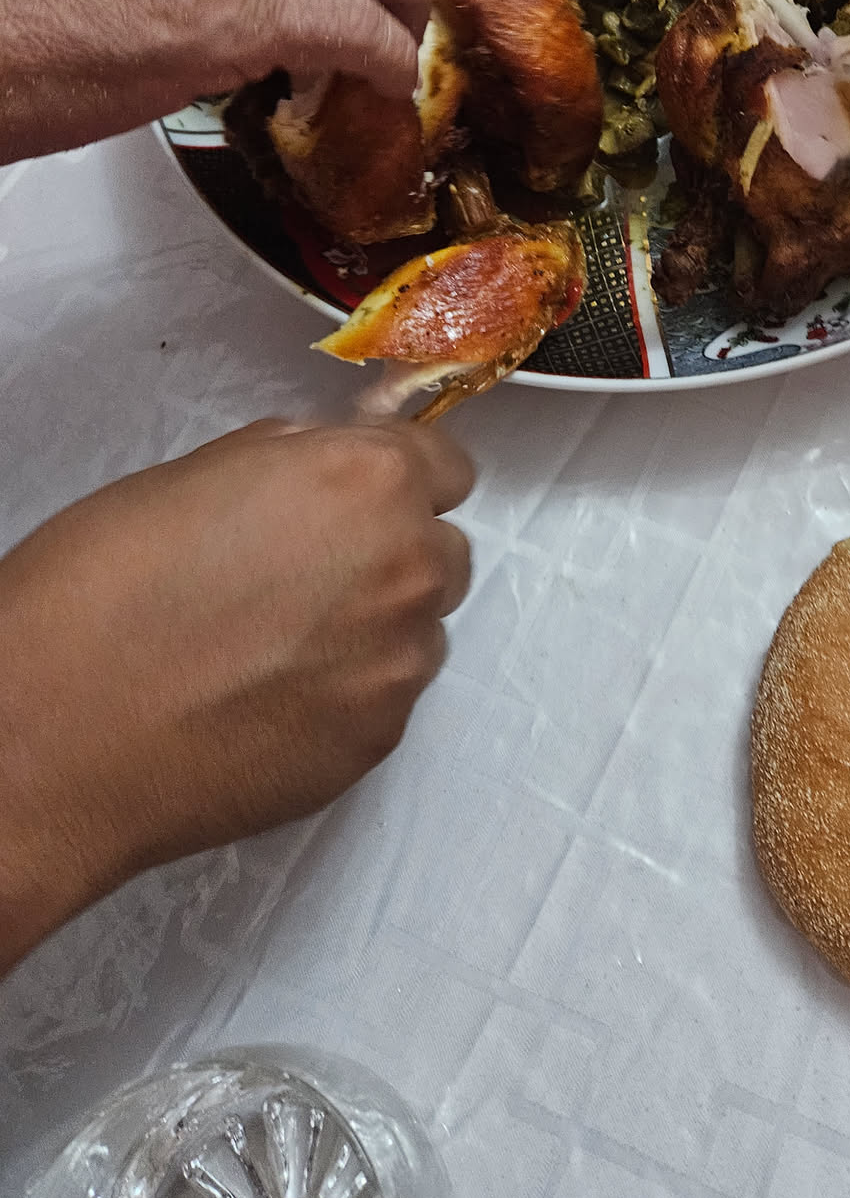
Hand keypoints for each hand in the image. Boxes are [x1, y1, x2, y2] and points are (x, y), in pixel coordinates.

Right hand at [0, 420, 473, 970]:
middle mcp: (408, 566)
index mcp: (368, 481)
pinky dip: (347, 692)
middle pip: (442, 549)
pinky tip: (268, 698)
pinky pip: (387, 697)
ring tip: (276, 646)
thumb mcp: (194, 474)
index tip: (362, 498)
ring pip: (420, 627)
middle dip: (392, 553)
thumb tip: (325, 457)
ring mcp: (401, 661)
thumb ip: (291, 460)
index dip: (399, 479)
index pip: (446, 465)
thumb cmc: (102, 591)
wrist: (55, 735)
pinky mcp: (380, 740)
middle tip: (306, 576)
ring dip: (374, 627)